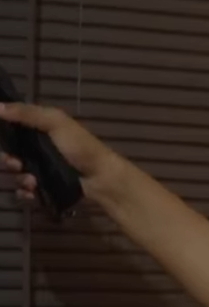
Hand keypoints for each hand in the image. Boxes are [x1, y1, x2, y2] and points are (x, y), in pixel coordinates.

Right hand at [0, 102, 127, 203]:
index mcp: (41, 132)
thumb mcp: (56, 123)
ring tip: (32, 181)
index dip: (4, 136)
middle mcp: (39, 151)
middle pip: (10, 156)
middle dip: (7, 160)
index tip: (2, 139)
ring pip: (17, 175)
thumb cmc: (80, 147)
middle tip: (15, 163)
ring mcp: (42, 171)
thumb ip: (28, 113)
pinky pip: (26, 192)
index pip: (13, 132)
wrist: (101, 178)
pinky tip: (32, 192)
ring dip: (19, 178)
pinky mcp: (46, 189)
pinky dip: (25, 193)